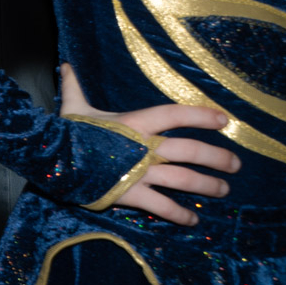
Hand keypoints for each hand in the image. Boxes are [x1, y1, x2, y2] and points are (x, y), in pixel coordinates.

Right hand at [57, 63, 237, 224]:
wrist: (50, 159)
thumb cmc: (65, 132)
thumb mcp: (73, 107)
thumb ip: (74, 86)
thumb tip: (65, 65)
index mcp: (133, 123)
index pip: (173, 114)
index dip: (200, 115)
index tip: (223, 120)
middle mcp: (142, 147)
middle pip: (189, 150)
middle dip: (217, 158)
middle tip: (235, 164)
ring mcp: (138, 172)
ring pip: (183, 180)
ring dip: (207, 186)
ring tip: (222, 190)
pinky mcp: (130, 194)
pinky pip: (163, 206)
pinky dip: (181, 214)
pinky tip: (193, 219)